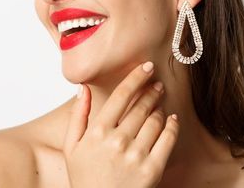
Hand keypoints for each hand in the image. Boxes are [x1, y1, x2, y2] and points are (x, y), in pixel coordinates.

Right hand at [62, 61, 179, 187]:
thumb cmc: (85, 177)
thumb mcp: (71, 147)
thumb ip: (77, 116)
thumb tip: (83, 89)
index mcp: (97, 132)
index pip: (121, 95)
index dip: (135, 78)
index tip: (145, 67)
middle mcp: (117, 141)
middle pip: (141, 106)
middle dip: (152, 91)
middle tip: (157, 84)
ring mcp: (136, 155)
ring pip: (156, 120)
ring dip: (160, 108)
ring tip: (160, 104)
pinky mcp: (153, 169)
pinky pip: (168, 139)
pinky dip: (172, 126)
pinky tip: (171, 119)